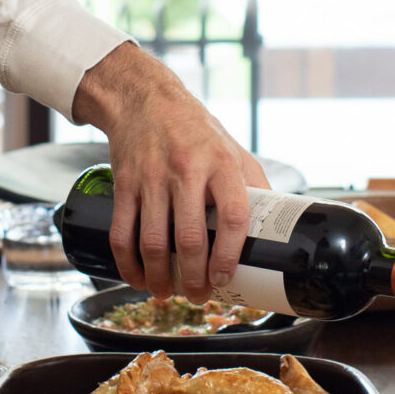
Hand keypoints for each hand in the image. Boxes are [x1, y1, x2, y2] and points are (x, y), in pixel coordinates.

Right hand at [72, 42, 265, 300]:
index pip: (233, 216)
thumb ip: (252, 183)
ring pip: (153, 242)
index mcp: (221, 163)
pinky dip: (127, 264)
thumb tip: (272, 223)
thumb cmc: (193, 128)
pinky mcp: (124, 182)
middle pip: (191, 238)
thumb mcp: (231, 147)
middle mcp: (187, 170)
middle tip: (197, 295)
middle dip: (194, 278)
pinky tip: (136, 277)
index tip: (226, 278)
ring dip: (159, 277)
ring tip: (166, 292)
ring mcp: (152, 177)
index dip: (230, 255)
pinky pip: (122, 232)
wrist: (143, 98)